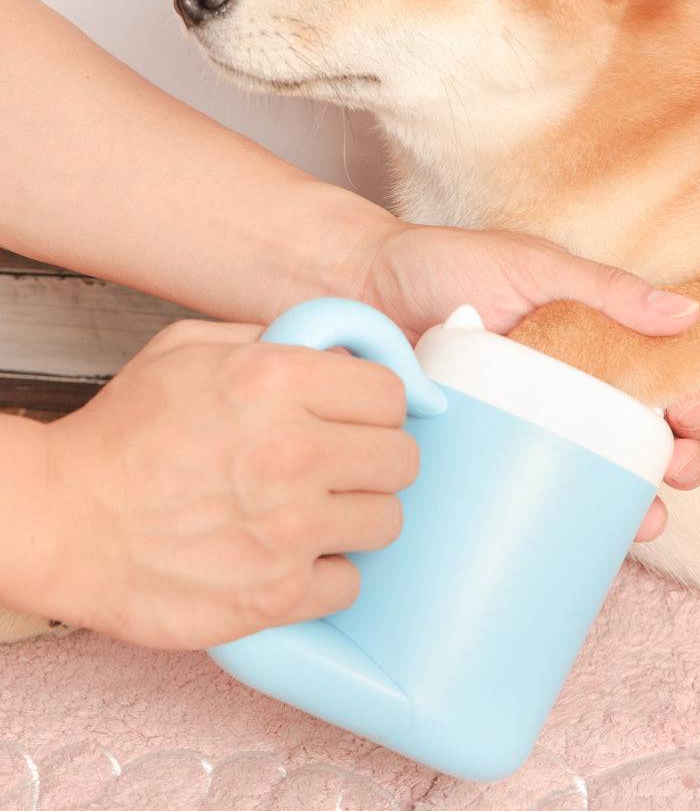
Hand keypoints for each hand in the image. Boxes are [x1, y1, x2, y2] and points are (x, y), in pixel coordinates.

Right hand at [31, 321, 418, 649]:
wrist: (61, 519)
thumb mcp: (188, 349)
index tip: (360, 417)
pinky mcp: (276, 595)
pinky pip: (349, 584)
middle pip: (402, 459)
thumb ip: (268, 339)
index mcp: (276, 381)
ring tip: (316, 512)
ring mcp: (289, 529)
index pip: (392, 394)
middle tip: (343, 465)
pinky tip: (291, 556)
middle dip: (376, 459)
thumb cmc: (120, 434)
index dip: (377, 405)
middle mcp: (293, 452)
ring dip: (358, 516)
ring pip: (388, 521)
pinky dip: (326, 574)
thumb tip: (333, 349)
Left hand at [363, 223, 699, 542]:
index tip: (694, 416)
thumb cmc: (443, 263)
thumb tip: (687, 315)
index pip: (654, 383)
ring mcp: (516, 429)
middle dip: (677, 464)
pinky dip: (554, 525)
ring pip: (588, 478)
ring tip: (646, 520)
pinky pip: (520, 497)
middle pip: (636, 440)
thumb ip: (604, 288)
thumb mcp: (530, 266)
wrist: (354, 285)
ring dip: (632, 508)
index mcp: (583, 345)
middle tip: (678, 469)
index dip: (687, 408)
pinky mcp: (473, 456)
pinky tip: (574, 543)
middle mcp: (558, 393)